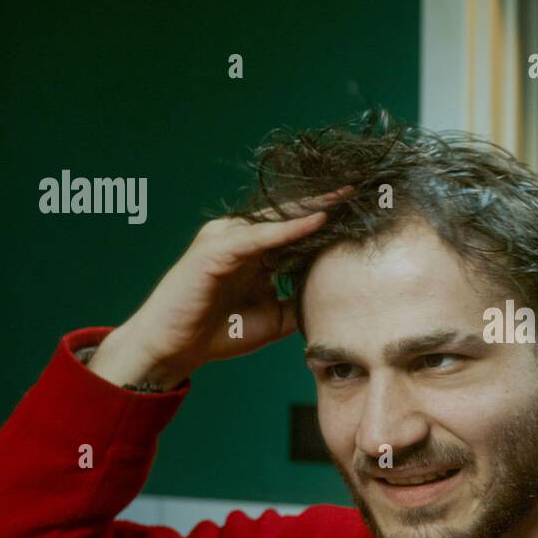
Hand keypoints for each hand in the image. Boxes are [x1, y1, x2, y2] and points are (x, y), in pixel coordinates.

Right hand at [89, 186, 352, 388]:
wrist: (173, 349)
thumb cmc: (217, 332)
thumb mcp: (272, 317)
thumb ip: (299, 303)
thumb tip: (334, 300)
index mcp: (253, 247)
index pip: (296, 224)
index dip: (329, 215)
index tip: (364, 206)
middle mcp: (239, 235)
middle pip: (289, 212)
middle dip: (326, 201)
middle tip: (363, 187)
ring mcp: (224, 238)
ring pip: (276, 218)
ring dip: (313, 207)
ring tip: (347, 196)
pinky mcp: (213, 251)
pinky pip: (257, 236)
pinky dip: (287, 229)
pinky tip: (317, 221)